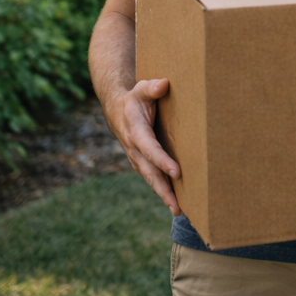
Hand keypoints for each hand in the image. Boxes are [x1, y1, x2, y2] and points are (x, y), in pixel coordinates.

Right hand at [109, 78, 182, 215]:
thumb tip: (164, 84)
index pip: (150, 149)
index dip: (162, 161)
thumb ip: (152, 87)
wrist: (116, 110)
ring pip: (151, 179)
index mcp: (136, 132)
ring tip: (179, 211)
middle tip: (177, 206)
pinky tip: (176, 202)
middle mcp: (135, 150)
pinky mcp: (141, 163)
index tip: (177, 172)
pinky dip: (162, 191)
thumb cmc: (135, 99)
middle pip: (150, 173)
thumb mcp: (141, 89)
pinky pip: (152, 178)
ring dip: (164, 195)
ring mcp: (137, 159)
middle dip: (163, 190)